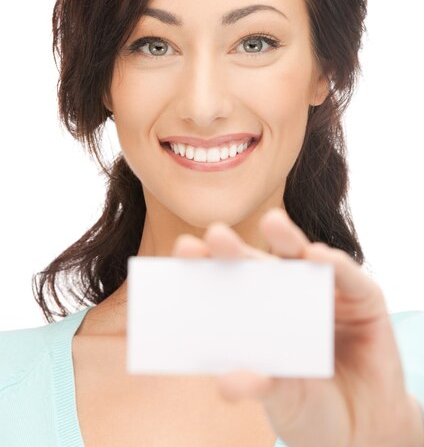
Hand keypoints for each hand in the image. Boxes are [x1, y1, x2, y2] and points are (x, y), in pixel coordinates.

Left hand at [172, 207, 423, 446]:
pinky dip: (335, 263)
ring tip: (271, 224)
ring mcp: (326, 292)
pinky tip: (318, 256)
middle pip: (258, 264)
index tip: (183, 251)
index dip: (207, 266)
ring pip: (302, 256)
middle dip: (238, 248)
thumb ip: (258, 386)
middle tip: (216, 235)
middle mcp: (289, 294)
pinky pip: (349, 276)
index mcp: (259, 314)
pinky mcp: (364, 298)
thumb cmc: (312, 409)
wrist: (365, 430)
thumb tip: (225, 382)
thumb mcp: (281, 400)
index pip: (228, 283)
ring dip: (287, 237)